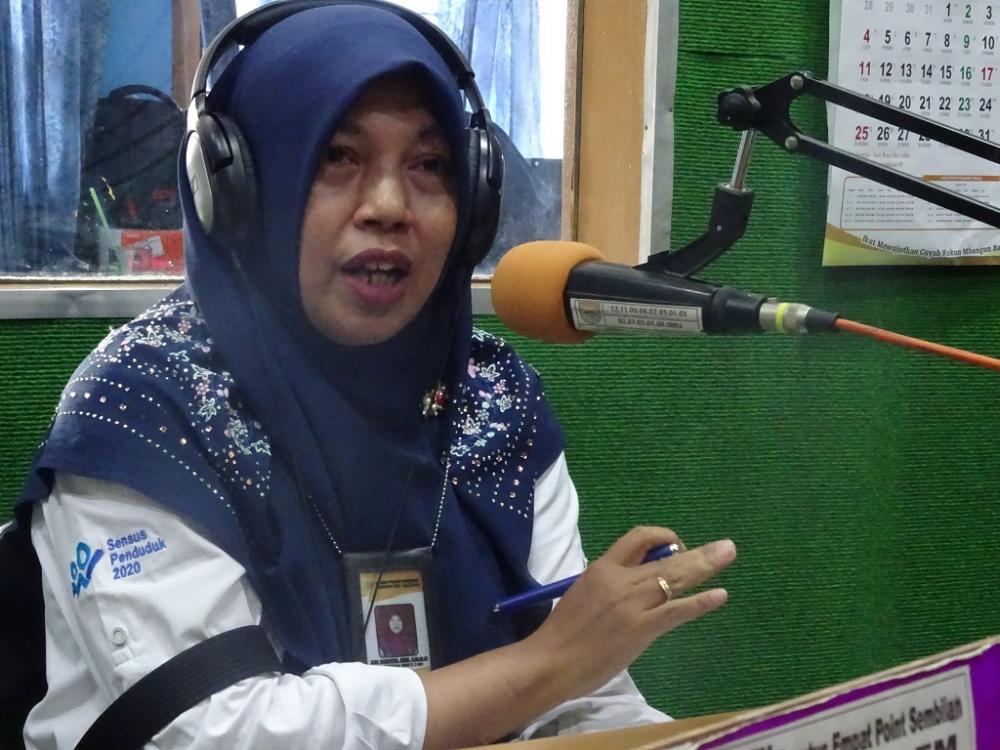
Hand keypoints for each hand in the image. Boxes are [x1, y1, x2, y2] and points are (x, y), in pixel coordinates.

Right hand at [526, 526, 735, 699]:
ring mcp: (633, 604)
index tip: (676, 547)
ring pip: (675, 578)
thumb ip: (608, 585)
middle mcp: (620, 579)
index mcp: (602, 568)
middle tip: (725, 547)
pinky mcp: (642, 628)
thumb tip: (633, 583)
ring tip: (728, 555)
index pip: (638, 538)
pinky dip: (701, 602)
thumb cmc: (562, 633)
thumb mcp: (583, 594)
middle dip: (698, 551)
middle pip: (666, 557)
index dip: (662, 537)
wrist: (550, 661)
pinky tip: (720, 595)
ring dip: (706, 566)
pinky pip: (677, 610)